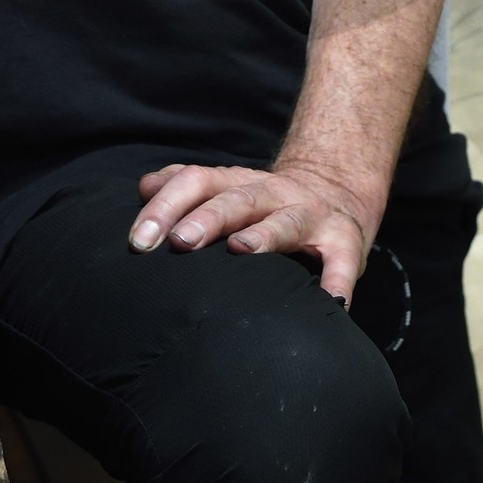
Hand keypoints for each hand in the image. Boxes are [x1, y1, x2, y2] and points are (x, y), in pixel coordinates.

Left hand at [129, 159, 380, 304]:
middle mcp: (272, 193)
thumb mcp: (226, 187)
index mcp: (236, 183)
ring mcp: (309, 215)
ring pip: (286, 221)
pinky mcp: (343, 241)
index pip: (195, 182)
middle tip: (179, 241)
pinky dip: (338, 278)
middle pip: (236, 199)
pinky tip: (331, 300)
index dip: (166, 206)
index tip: (139, 241)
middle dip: (208, 219)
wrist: (335, 193)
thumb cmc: (263, 203)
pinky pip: (342, 260)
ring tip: (242, 250)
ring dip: (265, 235)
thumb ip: (185, 186)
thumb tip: (144, 187)